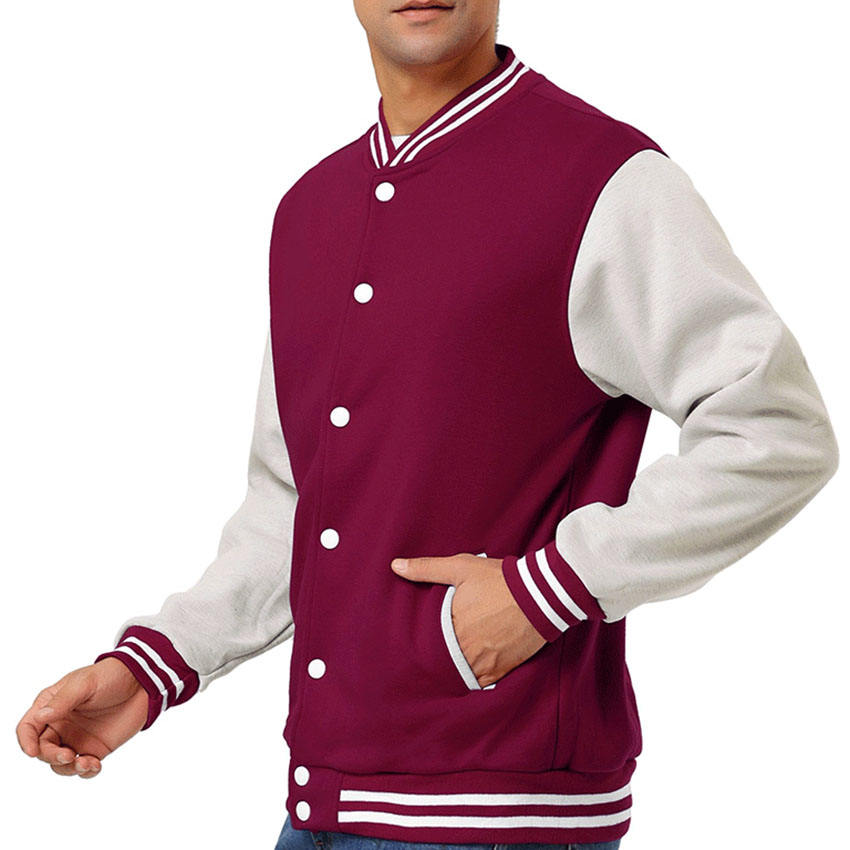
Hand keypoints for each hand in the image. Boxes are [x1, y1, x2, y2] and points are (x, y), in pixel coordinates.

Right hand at [16, 657, 149, 777]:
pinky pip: (82, 767)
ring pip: (59, 764)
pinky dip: (85, 772)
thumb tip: (41, 716)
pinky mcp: (95, 748)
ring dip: (68, 768)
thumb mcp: (85, 683)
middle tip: (69, 755)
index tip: (33, 752)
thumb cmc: (111, 675)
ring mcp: (77, 738)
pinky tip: (95, 765)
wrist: (142, 682)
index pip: (28, 727)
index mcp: (52, 705)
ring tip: (86, 762)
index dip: (26, 741)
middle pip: (43, 749)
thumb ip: (63, 701)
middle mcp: (61, 724)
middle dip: (51, 756)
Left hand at [391, 552, 546, 687]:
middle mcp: (465, 649)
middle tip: (434, 653)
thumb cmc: (498, 579)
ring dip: (456, 667)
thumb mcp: (460, 568)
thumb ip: (426, 568)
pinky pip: (482, 682)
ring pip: (460, 674)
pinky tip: (471, 668)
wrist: (540, 594)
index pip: (427, 642)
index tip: (420, 640)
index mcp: (451, 626)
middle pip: (443, 660)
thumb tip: (395, 566)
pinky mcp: (502, 669)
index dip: (423, 641)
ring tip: (453, 659)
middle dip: (439, 656)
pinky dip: (475, 677)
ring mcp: (484, 662)